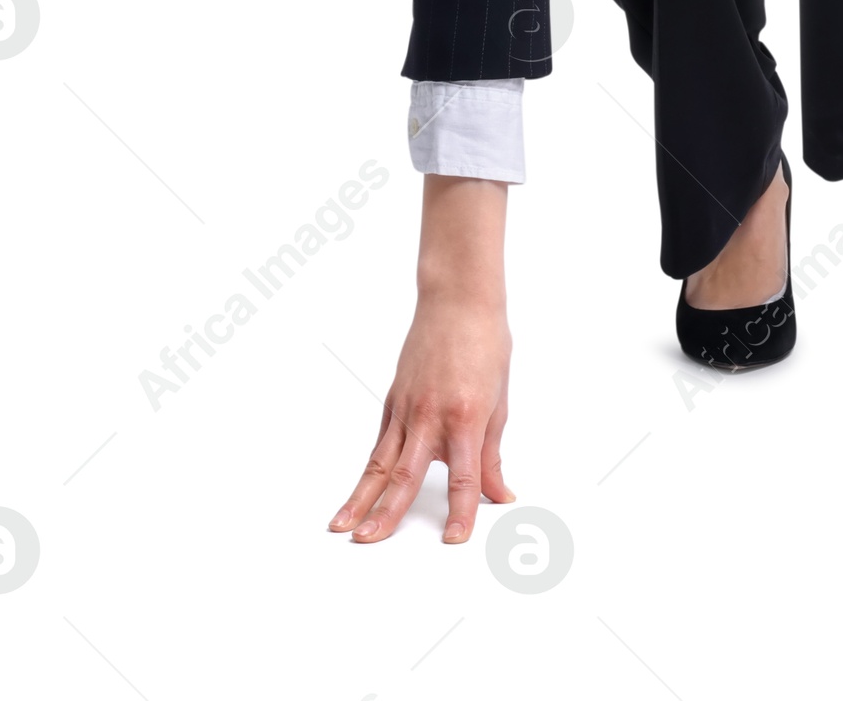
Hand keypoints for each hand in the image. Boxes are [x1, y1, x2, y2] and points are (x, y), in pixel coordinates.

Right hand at [328, 172, 514, 544]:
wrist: (459, 300)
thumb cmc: (485, 343)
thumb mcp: (499, 401)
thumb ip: (492, 453)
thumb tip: (498, 493)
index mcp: (466, 415)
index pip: (464, 475)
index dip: (460, 511)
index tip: (454, 540)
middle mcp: (431, 415)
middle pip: (407, 474)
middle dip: (387, 512)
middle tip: (369, 542)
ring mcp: (407, 407)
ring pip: (380, 462)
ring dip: (360, 497)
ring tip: (343, 527)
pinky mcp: (393, 400)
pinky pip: (381, 442)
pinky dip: (369, 469)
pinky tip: (359, 492)